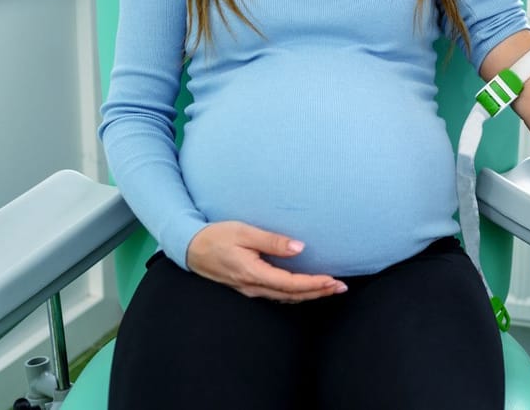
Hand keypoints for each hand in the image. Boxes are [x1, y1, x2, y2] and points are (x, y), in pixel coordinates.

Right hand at [186, 221, 347, 301]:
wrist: (190, 248)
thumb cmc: (216, 236)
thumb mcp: (244, 232)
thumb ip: (272, 241)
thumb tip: (299, 247)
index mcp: (253, 273)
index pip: (291, 284)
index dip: (314, 284)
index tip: (333, 281)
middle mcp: (253, 286)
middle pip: (292, 295)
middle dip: (318, 292)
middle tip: (340, 287)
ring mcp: (250, 289)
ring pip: (285, 297)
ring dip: (309, 294)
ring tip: (330, 288)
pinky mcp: (248, 286)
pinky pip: (276, 294)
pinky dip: (295, 293)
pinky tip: (306, 289)